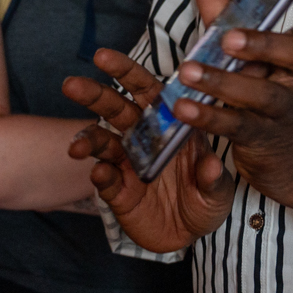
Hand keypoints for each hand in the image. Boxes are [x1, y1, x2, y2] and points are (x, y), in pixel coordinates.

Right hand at [64, 46, 235, 252]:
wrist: (193, 236)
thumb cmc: (208, 199)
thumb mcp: (219, 190)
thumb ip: (213, 178)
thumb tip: (211, 165)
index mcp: (168, 124)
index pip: (146, 90)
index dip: (126, 71)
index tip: (103, 56)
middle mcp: (143, 138)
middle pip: (115, 109)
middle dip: (93, 95)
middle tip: (72, 84)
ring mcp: (127, 164)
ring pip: (102, 143)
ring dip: (87, 140)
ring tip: (75, 148)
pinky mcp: (118, 192)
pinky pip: (106, 181)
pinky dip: (102, 177)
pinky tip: (100, 175)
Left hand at [167, 0, 292, 218]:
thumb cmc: (270, 100)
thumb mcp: (257, 62)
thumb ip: (230, 21)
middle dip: (262, 44)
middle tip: (228, 38)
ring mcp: (283, 112)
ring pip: (261, 95)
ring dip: (223, 83)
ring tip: (188, 72)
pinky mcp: (262, 139)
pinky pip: (235, 126)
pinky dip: (208, 117)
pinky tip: (182, 108)